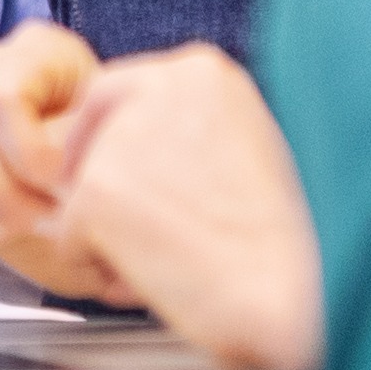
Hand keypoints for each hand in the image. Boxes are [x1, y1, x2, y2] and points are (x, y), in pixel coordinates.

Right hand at [0, 24, 113, 295]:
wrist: (88, 149)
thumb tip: (67, 182)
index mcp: (31, 52)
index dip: (27, 152)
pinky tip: (1, 233)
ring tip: (28, 229)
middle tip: (43, 219)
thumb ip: (88, 140)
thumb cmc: (105, 130)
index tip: (63, 185)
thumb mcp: (112, 120)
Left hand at [38, 45, 322, 369]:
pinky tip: (158, 281)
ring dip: (110, 234)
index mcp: (202, 72)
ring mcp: (121, 138)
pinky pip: (71, 238)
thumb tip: (147, 150)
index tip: (129, 181)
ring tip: (177, 263)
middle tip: (148, 232)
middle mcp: (158, 87)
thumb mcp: (250, 150)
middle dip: (102, 183)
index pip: (118, 89)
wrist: (298, 298)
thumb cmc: (287, 244)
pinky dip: (101, 268)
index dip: (114, 142)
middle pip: (89, 135)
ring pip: (81, 191)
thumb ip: (193, 133)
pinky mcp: (95, 191)